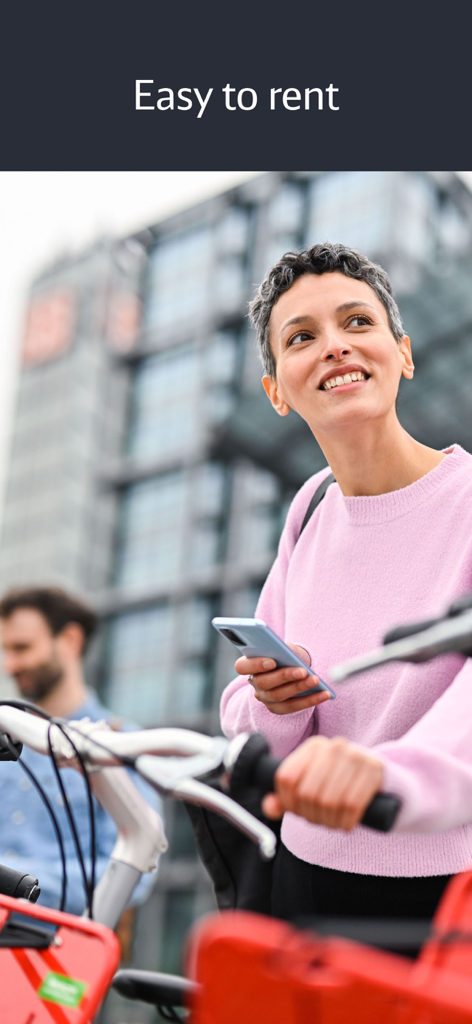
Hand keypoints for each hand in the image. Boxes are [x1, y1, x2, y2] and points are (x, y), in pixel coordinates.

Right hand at [235, 643, 330, 715]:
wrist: (295, 666)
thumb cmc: (287, 655)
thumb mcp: (285, 647)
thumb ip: (283, 648)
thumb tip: (288, 652)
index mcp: (249, 665)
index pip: (242, 666)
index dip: (255, 664)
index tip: (272, 661)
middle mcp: (255, 683)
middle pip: (264, 683)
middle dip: (284, 676)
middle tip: (302, 671)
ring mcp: (265, 698)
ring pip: (279, 696)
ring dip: (299, 688)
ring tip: (315, 680)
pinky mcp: (279, 708)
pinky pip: (294, 707)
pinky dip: (311, 700)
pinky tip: (325, 694)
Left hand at [262, 735, 383, 829]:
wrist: (379, 779)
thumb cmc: (338, 784)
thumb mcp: (310, 785)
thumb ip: (286, 798)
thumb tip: (270, 807)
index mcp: (313, 746)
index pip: (286, 777)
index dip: (288, 802)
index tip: (297, 811)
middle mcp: (333, 747)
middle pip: (307, 793)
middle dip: (310, 814)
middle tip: (318, 819)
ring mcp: (355, 756)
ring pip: (329, 801)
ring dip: (328, 821)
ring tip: (332, 822)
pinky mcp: (374, 771)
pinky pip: (352, 805)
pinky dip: (346, 821)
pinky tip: (346, 823)